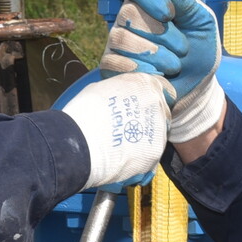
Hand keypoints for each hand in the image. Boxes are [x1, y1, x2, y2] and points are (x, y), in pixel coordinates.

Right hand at [60, 75, 169, 190]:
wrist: (81, 143)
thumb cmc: (84, 113)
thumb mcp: (102, 88)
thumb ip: (121, 90)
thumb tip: (120, 95)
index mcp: (144, 83)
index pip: (159, 88)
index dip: (147, 99)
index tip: (138, 108)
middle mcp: (157, 103)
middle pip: (160, 112)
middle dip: (147, 119)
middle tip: (128, 128)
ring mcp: (159, 128)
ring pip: (157, 134)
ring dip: (144, 139)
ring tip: (122, 146)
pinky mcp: (155, 151)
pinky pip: (151, 154)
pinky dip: (140, 157)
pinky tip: (123, 158)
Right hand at [99, 0, 223, 143]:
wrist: (197, 87)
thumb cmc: (199, 51)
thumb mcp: (203, 22)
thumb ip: (186, 2)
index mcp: (150, 2)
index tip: (169, 13)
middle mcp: (128, 19)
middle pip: (129, 13)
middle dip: (162, 34)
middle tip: (182, 48)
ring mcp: (117, 43)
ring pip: (123, 39)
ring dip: (156, 55)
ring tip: (174, 65)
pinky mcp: (111, 67)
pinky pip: (116, 64)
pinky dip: (144, 71)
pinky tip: (159, 77)